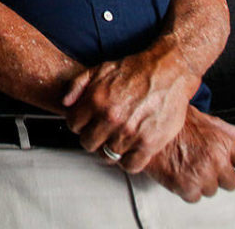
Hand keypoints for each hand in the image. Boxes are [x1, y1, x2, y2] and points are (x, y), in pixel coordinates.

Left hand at [61, 46, 199, 172]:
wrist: (168, 71)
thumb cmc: (136, 69)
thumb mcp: (101, 68)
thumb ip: (78, 84)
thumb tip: (65, 103)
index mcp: (96, 100)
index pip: (74, 125)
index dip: (80, 124)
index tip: (88, 123)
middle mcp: (110, 118)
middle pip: (88, 143)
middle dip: (93, 138)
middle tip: (103, 132)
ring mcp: (129, 132)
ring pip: (107, 156)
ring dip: (110, 149)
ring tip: (117, 139)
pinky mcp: (149, 143)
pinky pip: (130, 165)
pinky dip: (129, 161)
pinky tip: (131, 149)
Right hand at [144, 106, 234, 202]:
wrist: (143, 128)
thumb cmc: (169, 121)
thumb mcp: (198, 117)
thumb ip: (221, 128)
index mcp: (222, 142)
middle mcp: (216, 160)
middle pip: (229, 183)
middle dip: (217, 175)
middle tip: (198, 161)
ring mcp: (202, 175)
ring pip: (210, 191)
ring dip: (200, 182)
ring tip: (184, 163)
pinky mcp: (186, 187)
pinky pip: (193, 197)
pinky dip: (185, 189)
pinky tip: (176, 172)